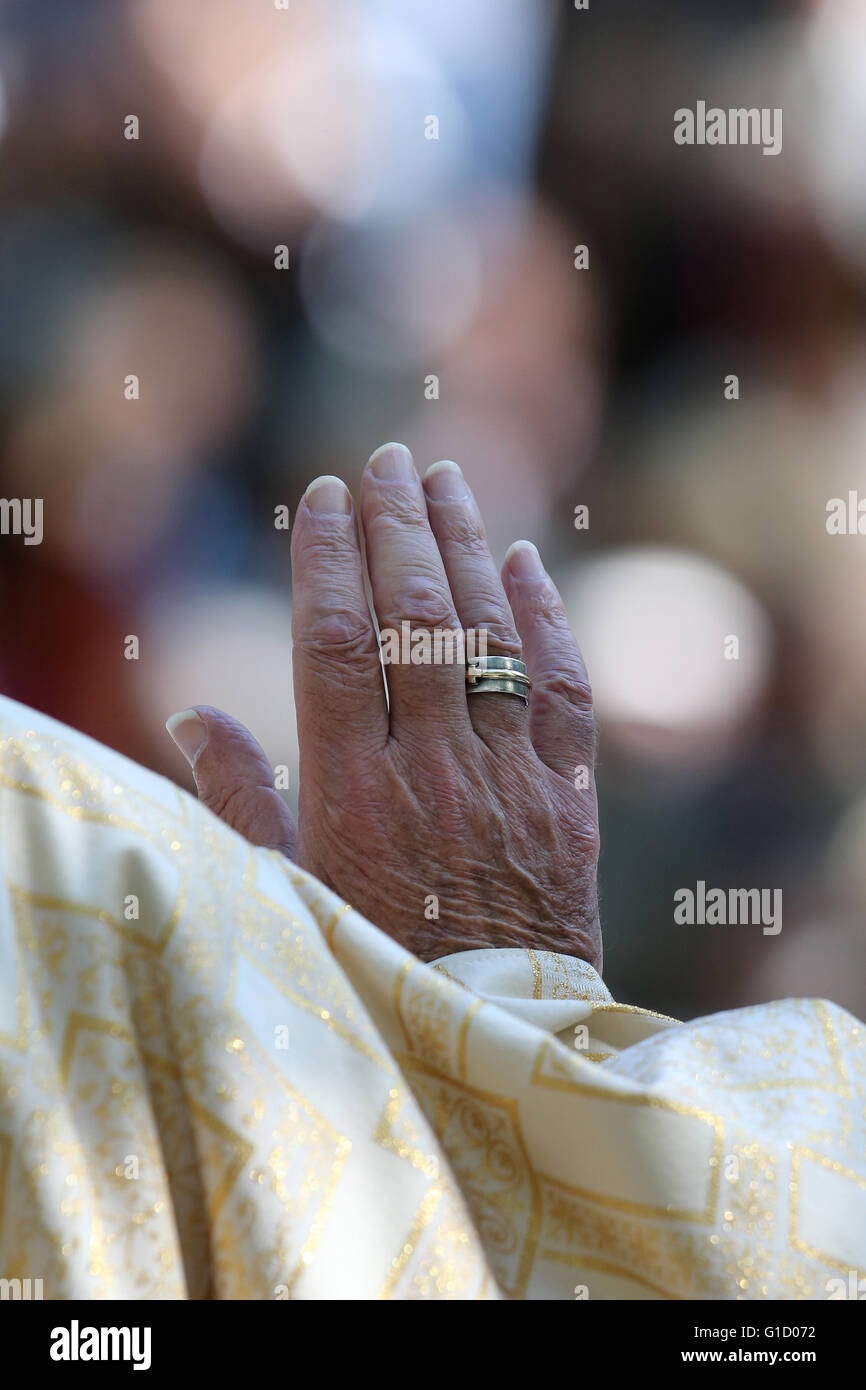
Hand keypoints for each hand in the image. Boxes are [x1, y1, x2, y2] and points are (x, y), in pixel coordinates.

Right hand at [166, 444, 600, 969]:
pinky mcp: (570, 800)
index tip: (324, 496)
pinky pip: (565, 691)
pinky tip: (526, 561)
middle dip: (397, 528)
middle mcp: (435, 771)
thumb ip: (240, 801)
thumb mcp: (288, 895)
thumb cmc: (376, 967)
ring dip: (465, 549)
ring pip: (490, 638)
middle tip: (386, 459)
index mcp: (353, 793)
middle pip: (416, 620)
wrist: (494, 1038)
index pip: (338, 642)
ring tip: (446, 479)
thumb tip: (194, 712)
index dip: (330, 559)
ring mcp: (510, 781)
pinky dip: (548, 621)